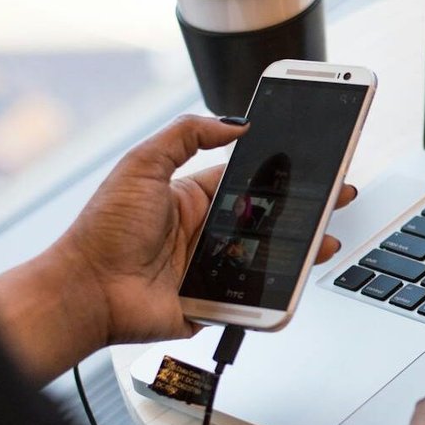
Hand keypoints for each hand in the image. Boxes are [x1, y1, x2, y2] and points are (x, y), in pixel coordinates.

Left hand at [55, 115, 357, 344]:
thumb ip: (185, 135)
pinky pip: (253, 295)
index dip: (280, 172)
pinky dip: (277, 289)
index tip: (310, 162)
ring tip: (327, 238)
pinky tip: (299, 275)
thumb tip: (232, 122)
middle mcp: (205, 232)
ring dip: (301, 247)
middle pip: (267, 218)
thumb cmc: (103, 231)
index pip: (248, 180)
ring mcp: (211, 268)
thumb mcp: (141, 164)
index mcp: (191, 197)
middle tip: (337, 196)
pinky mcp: (214, 301)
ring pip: (268, 256)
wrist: (86, 290)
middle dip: (304, 208)